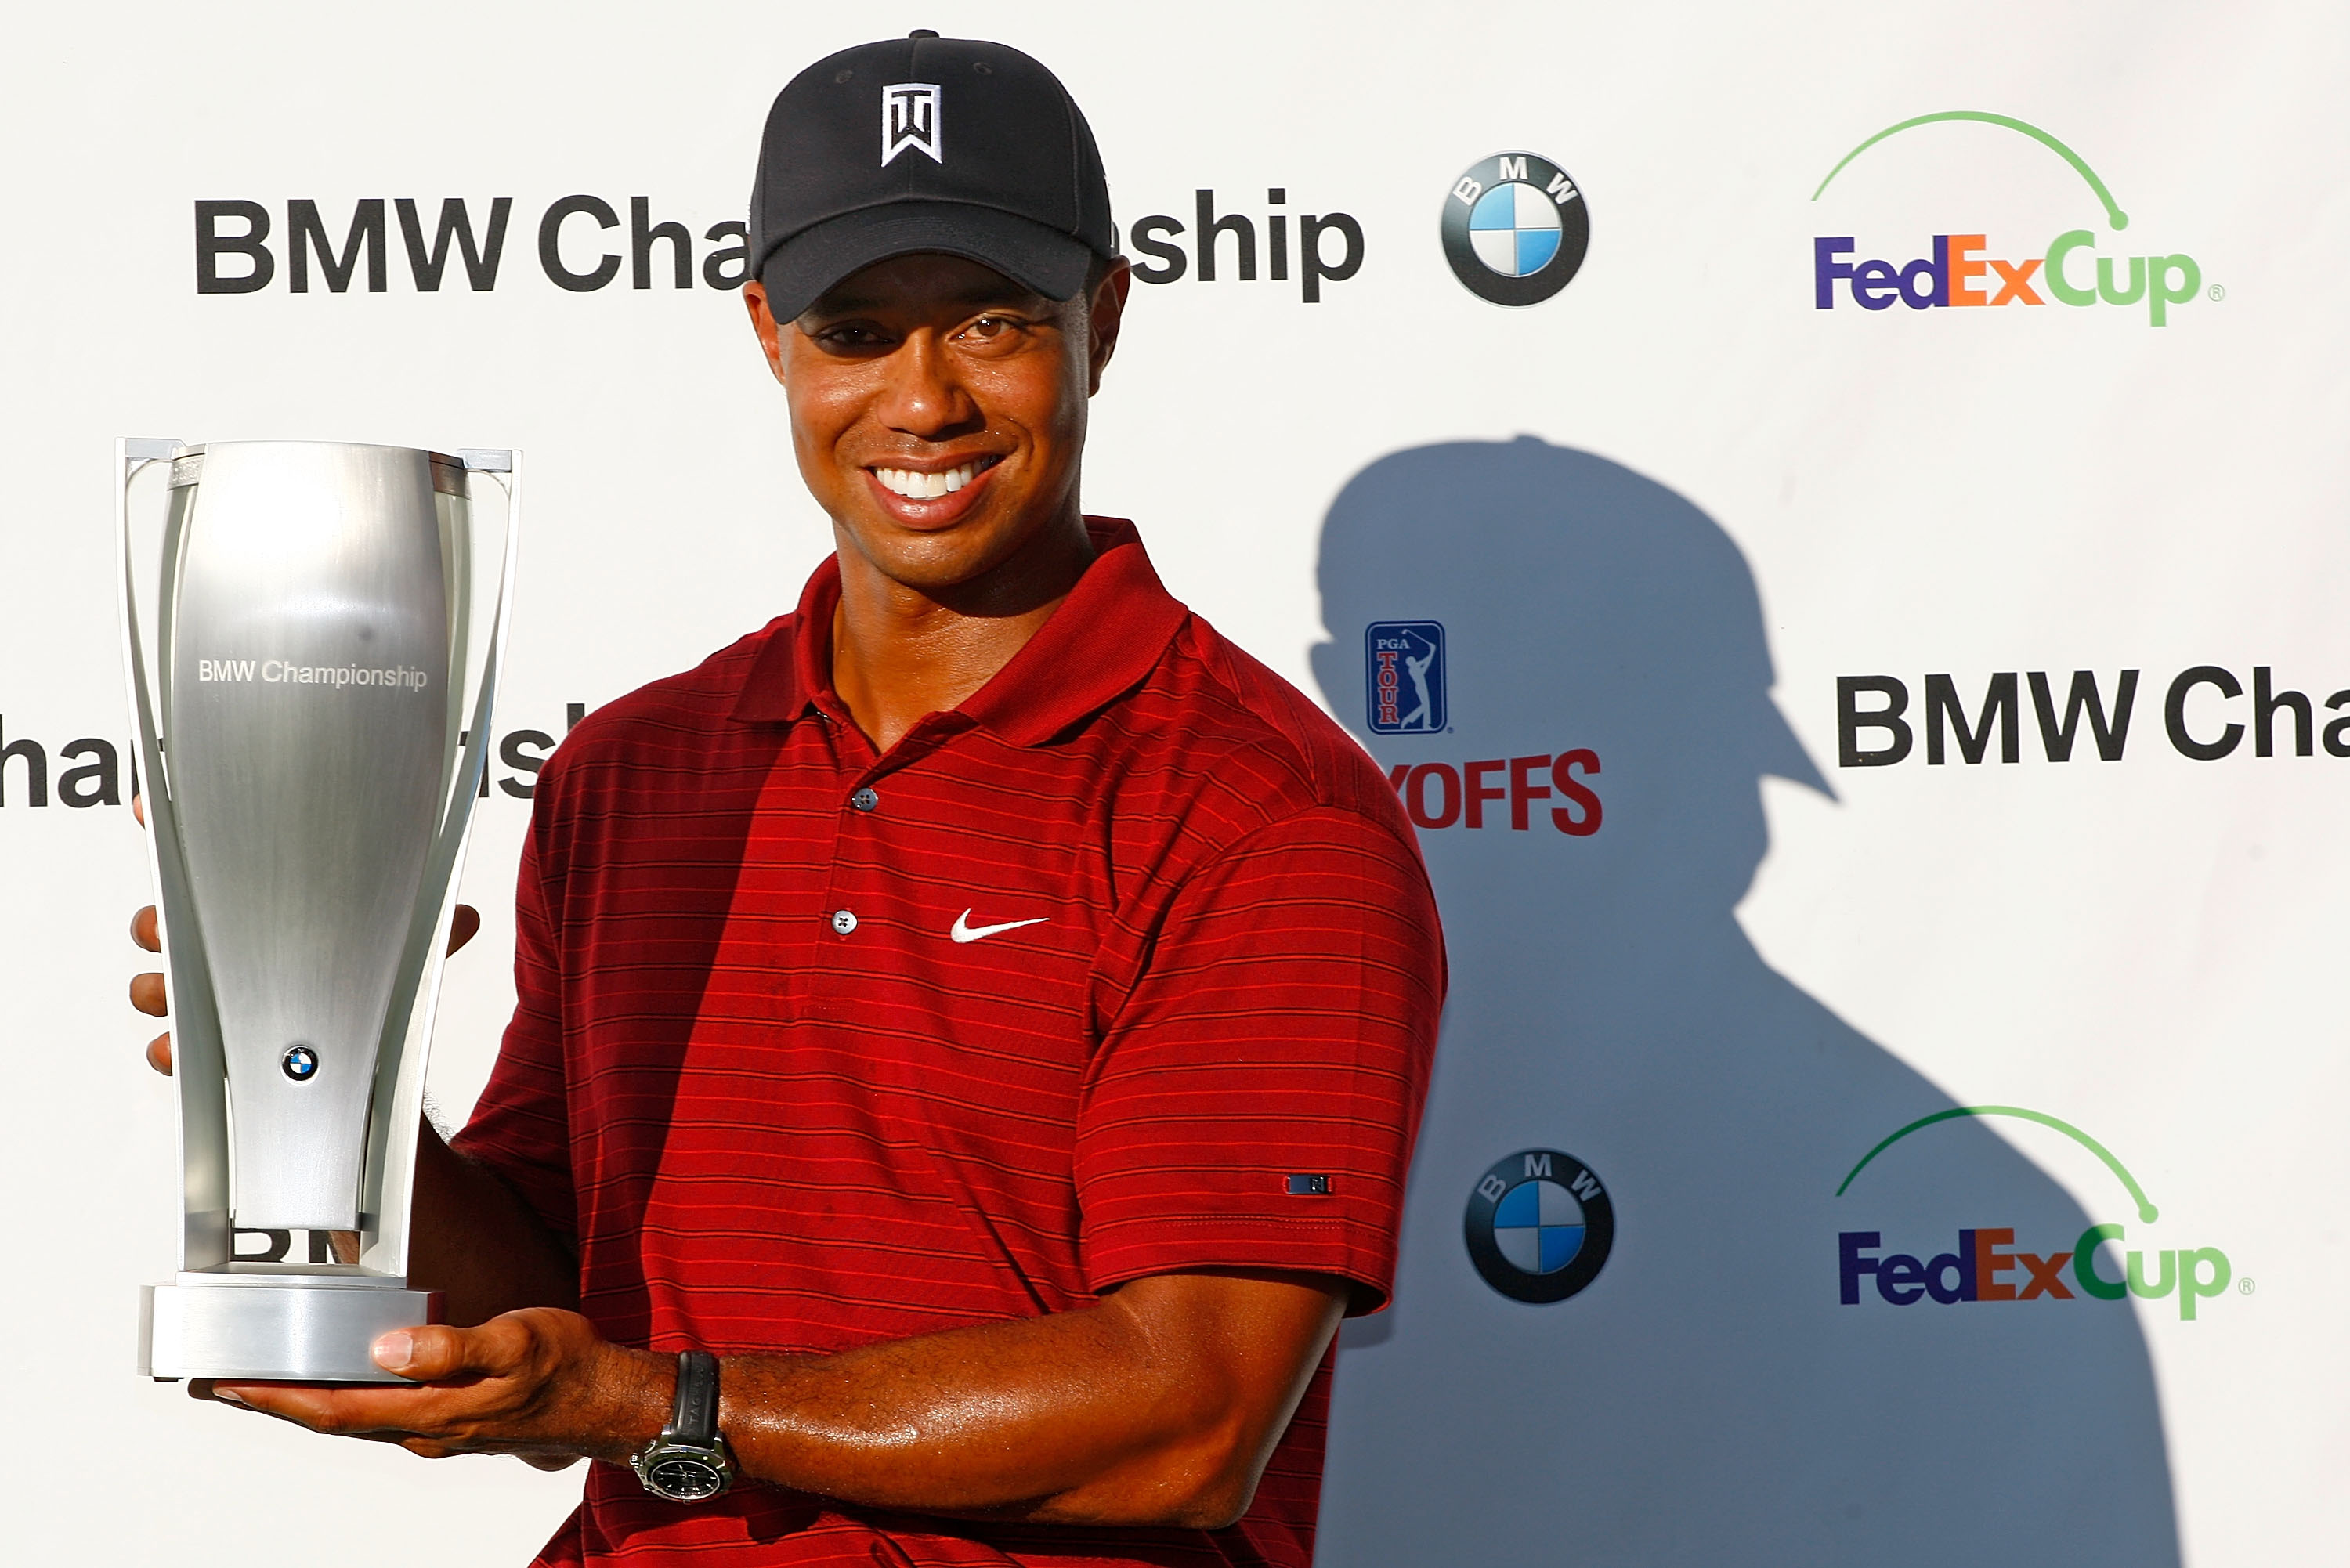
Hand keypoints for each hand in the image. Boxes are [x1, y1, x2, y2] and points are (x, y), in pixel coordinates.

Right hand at [129, 795, 479, 1075]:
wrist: (367, 1067)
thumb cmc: (372, 997)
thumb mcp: (402, 957)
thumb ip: (428, 934)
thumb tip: (467, 918)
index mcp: (265, 915)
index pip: (208, 865)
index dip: (175, 829)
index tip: (156, 807)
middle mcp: (228, 954)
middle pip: (162, 925)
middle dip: (157, 922)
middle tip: (169, 925)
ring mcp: (212, 1001)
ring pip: (156, 985)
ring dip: (160, 985)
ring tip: (177, 986)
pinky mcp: (208, 1054)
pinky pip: (167, 1050)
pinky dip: (167, 1049)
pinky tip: (179, 1046)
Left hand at [196, 1308, 665, 1471]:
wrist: (608, 1403)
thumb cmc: (566, 1367)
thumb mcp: (513, 1343)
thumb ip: (449, 1347)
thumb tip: (385, 1347)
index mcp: (430, 1412)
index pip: (334, 1408)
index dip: (277, 1398)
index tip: (231, 1384)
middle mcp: (424, 1429)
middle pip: (332, 1419)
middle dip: (275, 1403)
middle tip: (224, 1385)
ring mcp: (437, 1429)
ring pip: (354, 1420)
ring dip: (307, 1403)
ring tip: (268, 1384)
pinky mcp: (452, 1420)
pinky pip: (381, 1414)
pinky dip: (346, 1400)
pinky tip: (345, 1382)